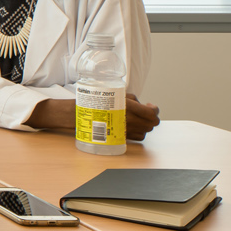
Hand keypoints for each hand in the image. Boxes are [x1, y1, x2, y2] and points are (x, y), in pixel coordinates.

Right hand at [25, 95, 160, 139]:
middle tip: (145, 112)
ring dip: (145, 125)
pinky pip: (137, 137)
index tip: (150, 106)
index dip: (155, 110)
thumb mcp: (113, 93)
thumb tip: (142, 105)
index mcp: (128, 107)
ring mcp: (124, 130)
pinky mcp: (119, 137)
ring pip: (146, 131)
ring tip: (138, 119)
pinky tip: (132, 126)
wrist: (75, 114)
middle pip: (152, 123)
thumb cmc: (92, 101)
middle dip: (151, 118)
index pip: (152, 113)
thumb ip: (129, 98)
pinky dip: (138, 132)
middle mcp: (128, 120)